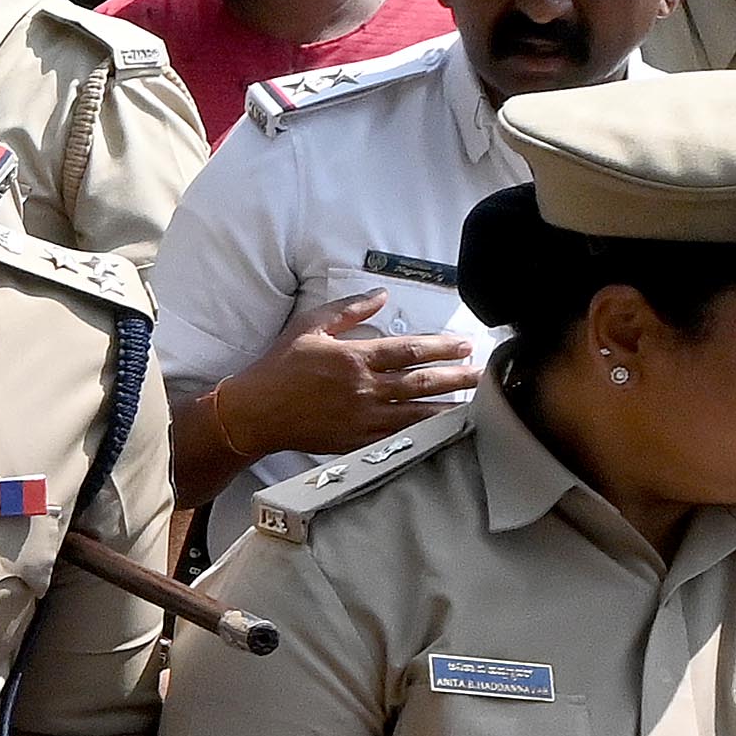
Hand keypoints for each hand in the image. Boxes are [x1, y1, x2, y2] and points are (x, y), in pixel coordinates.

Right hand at [222, 294, 482, 463]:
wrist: (255, 412)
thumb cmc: (279, 366)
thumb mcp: (309, 326)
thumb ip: (348, 309)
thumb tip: (382, 295)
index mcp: (355, 358)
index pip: (411, 350)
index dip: (442, 347)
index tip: (464, 344)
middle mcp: (364, 388)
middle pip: (422, 381)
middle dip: (456, 376)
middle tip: (480, 373)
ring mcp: (362, 418)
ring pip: (417, 412)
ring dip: (448, 406)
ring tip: (473, 403)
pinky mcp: (356, 441)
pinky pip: (398, 437)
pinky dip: (423, 433)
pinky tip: (440, 430)